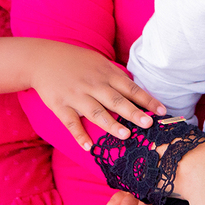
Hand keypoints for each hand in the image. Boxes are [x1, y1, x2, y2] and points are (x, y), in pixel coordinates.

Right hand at [27, 40, 164, 150]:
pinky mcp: (60, 105)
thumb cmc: (75, 61)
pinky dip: (79, 135)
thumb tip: (136, 90)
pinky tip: (88, 146)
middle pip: (116, 100)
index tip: (162, 111)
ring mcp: (76, 96)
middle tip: (148, 124)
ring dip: (111, 124)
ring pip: (96, 112)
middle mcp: (93, 85)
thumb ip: (115, 76)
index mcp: (105, 73)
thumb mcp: (98, 62)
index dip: (146, 100)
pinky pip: (71, 122)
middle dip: (133, 112)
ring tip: (126, 135)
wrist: (42, 58)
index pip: (130, 88)